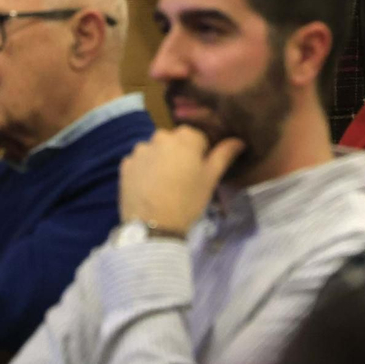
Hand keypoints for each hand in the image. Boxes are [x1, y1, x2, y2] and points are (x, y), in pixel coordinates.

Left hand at [118, 127, 244, 235]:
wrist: (153, 226)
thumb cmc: (188, 201)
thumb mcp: (210, 179)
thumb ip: (224, 155)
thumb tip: (238, 140)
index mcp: (185, 137)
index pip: (197, 137)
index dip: (200, 154)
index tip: (198, 172)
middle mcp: (160, 136)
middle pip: (174, 142)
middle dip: (179, 154)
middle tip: (182, 180)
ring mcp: (140, 149)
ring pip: (155, 150)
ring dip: (160, 160)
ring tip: (163, 185)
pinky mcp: (126, 164)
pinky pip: (140, 161)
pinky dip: (144, 170)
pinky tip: (149, 188)